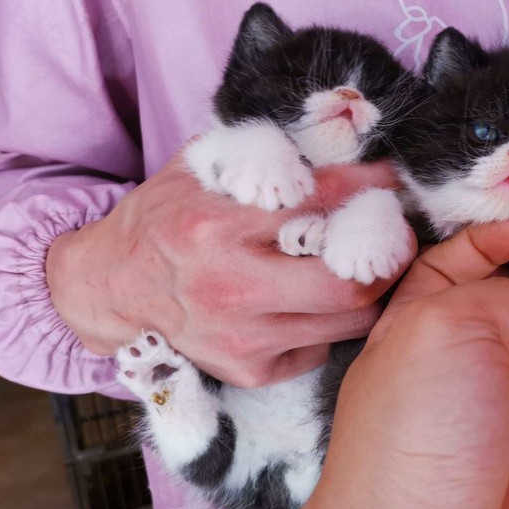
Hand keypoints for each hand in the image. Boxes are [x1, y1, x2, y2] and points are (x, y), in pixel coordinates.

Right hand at [46, 150, 410, 386]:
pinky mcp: (248, 371)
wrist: (111, 289)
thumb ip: (262, 154)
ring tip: (367, 268)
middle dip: (387, 257)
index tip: (392, 179)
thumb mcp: (200, 169)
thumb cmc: (164, 220)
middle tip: (397, 238)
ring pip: (348, 321)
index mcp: (217, 225)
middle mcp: (230, 286)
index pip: (318, 202)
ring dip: (369, 292)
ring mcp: (242, 336)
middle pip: (348, 282)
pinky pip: (321, 347)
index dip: (369, 187)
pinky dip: (331, 324)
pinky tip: (318, 303)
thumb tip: (338, 138)